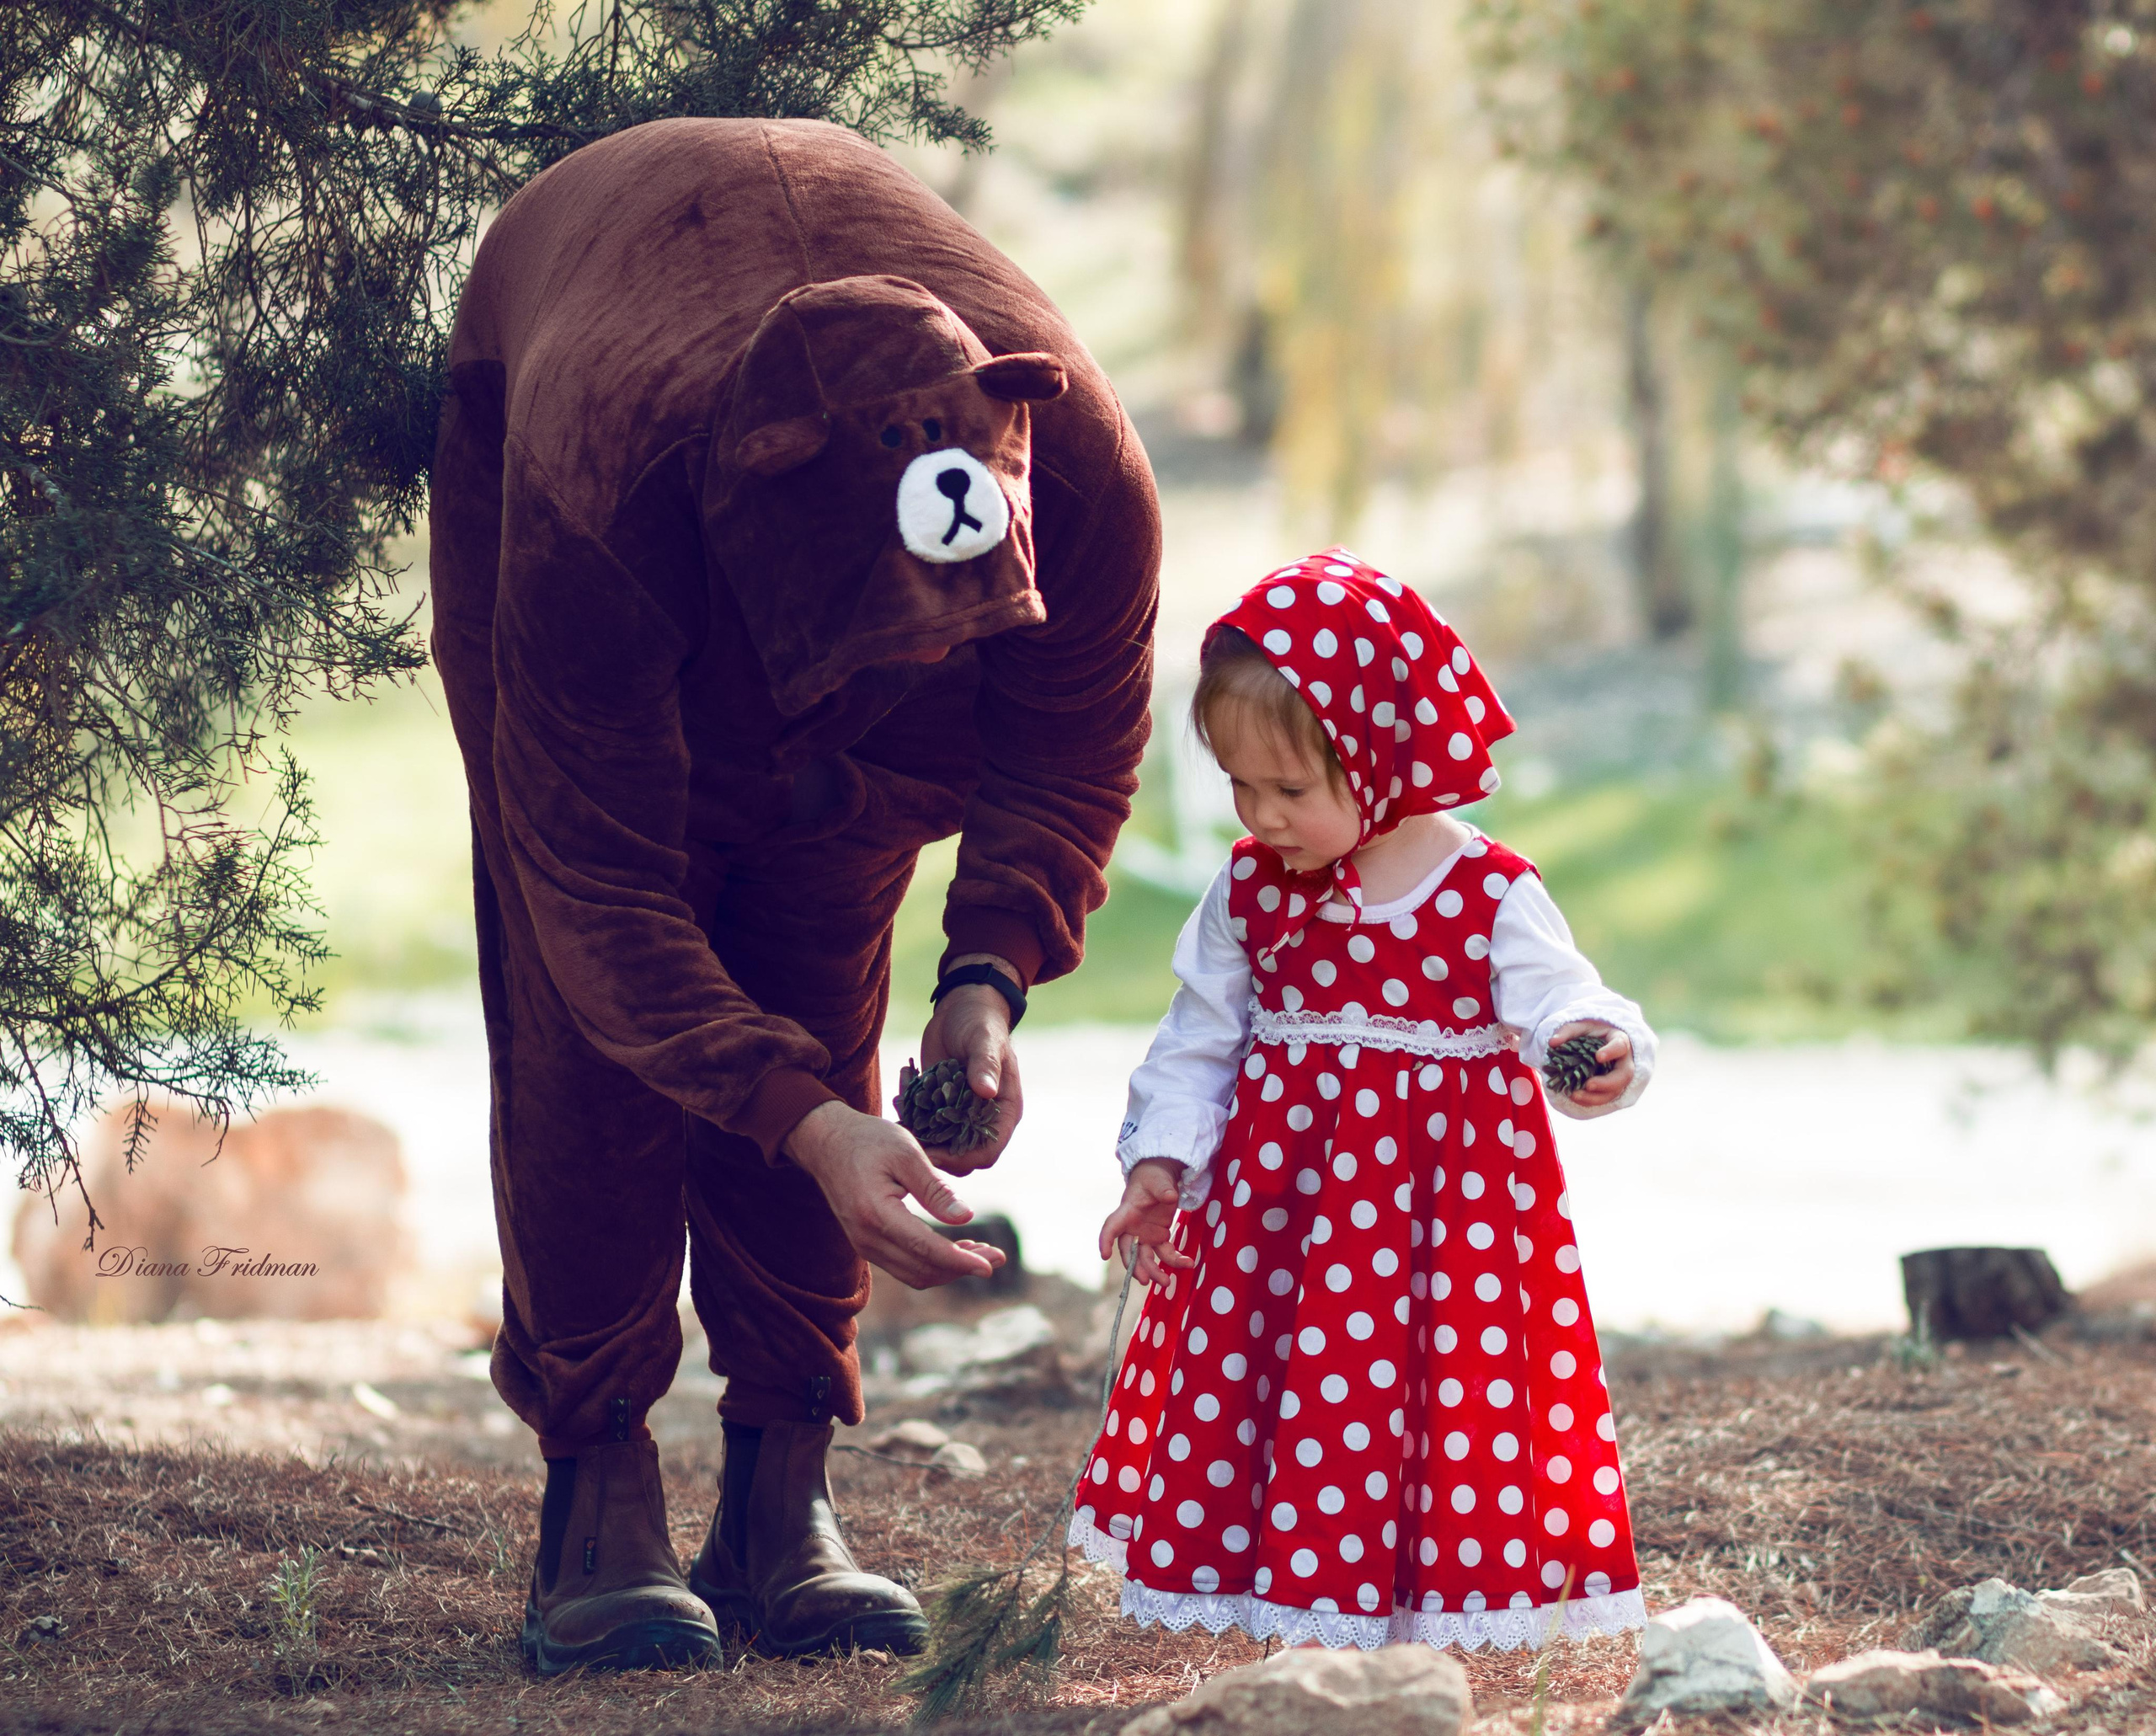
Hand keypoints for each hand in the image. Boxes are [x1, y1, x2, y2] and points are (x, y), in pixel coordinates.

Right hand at [784, 1101, 1008, 1289]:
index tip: (991, 1265)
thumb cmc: (868, 1140)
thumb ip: (935, 1189)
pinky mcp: (867, 1244)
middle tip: (998, 1257)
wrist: (826, 1142)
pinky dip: (934, 1263)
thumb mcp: (906, 1152)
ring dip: (951, 1269)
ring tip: (984, 1253)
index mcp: (876, 1214)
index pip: (926, 1249)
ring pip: (915, 1273)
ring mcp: (864, 1245)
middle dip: (963, 1267)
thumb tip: (967, 1218)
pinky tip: (958, 1248)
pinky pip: (905, 1265)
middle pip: (923, 1269)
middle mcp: (867, 1238)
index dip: (962, 1261)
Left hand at [917, 953, 1023, 1174]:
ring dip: (921, 1141)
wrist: (962, 1007)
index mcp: (1004, 1110)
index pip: (988, 1151)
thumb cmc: (980, 1022)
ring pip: (942, 1145)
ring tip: (899, 1124)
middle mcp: (984, 1118)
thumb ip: (984, 1065)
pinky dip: (912, 1123)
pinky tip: (896, 1107)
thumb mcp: (983, 1040)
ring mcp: (961, 1114)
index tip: (936, 1153)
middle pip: (963, 1157)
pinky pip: (927, 1126)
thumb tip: (986, 1091)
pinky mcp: (941, 1106)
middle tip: (908, 1146)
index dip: (964, 1159)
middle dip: (937, 1156)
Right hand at [1098, 1159, 1195, 1288]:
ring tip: (1166, 1282)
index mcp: (1127, 1212)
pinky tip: (1187, 1263)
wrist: (1160, 1180)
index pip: (1112, 1226)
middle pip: (1129, 1250)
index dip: (1106, 1241)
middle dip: (1135, 1266)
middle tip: (1145, 1280)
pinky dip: (1175, 1260)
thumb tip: (1170, 1196)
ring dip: (1154, 1270)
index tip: (1105, 1255)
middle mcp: (1132, 1227)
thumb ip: (1163, 1188)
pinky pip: (1164, 1252)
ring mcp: (1145, 1234)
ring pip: (1145, 1257)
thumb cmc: (1153, 1178)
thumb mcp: (1158, 1180)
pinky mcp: (1158, 1237)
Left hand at [1551, 1020, 1632, 1107]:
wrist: (1596, 1044)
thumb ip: (1567, 1032)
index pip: (1620, 1046)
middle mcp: (1623, 1061)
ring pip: (1615, 1090)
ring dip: (1596, 1097)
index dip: (1611, 1052)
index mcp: (1619, 1041)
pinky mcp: (1612, 1088)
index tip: (1598, 1056)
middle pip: (1624, 1075)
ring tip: (1575, 1095)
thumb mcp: (1579, 1028)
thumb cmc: (1590, 1034)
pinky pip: (1605, 1098)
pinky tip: (1576, 1098)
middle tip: (1588, 1085)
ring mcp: (1619, 1076)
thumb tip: (1553, 1042)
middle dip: (1607, 1082)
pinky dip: (1591, 1100)